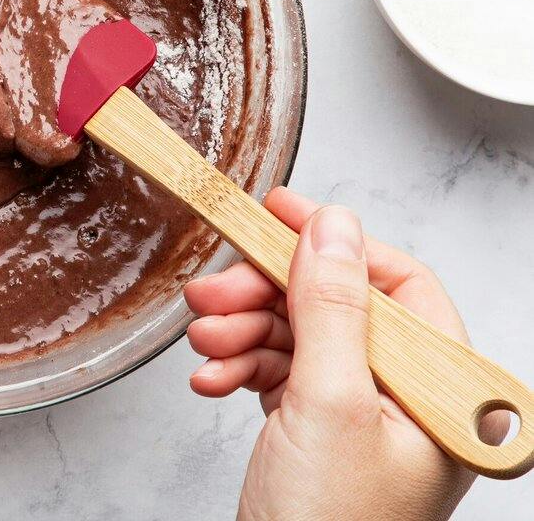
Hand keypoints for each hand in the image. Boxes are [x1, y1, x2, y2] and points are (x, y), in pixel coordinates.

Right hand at [184, 186, 501, 520]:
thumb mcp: (329, 404)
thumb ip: (334, 307)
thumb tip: (333, 224)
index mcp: (444, 397)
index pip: (400, 287)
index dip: (335, 244)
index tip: (276, 213)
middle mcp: (411, 404)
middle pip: (338, 309)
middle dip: (268, 296)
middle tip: (213, 292)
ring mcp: (364, 420)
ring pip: (300, 338)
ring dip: (243, 333)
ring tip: (204, 344)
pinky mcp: (320, 434)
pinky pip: (279, 375)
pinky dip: (239, 369)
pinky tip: (211, 381)